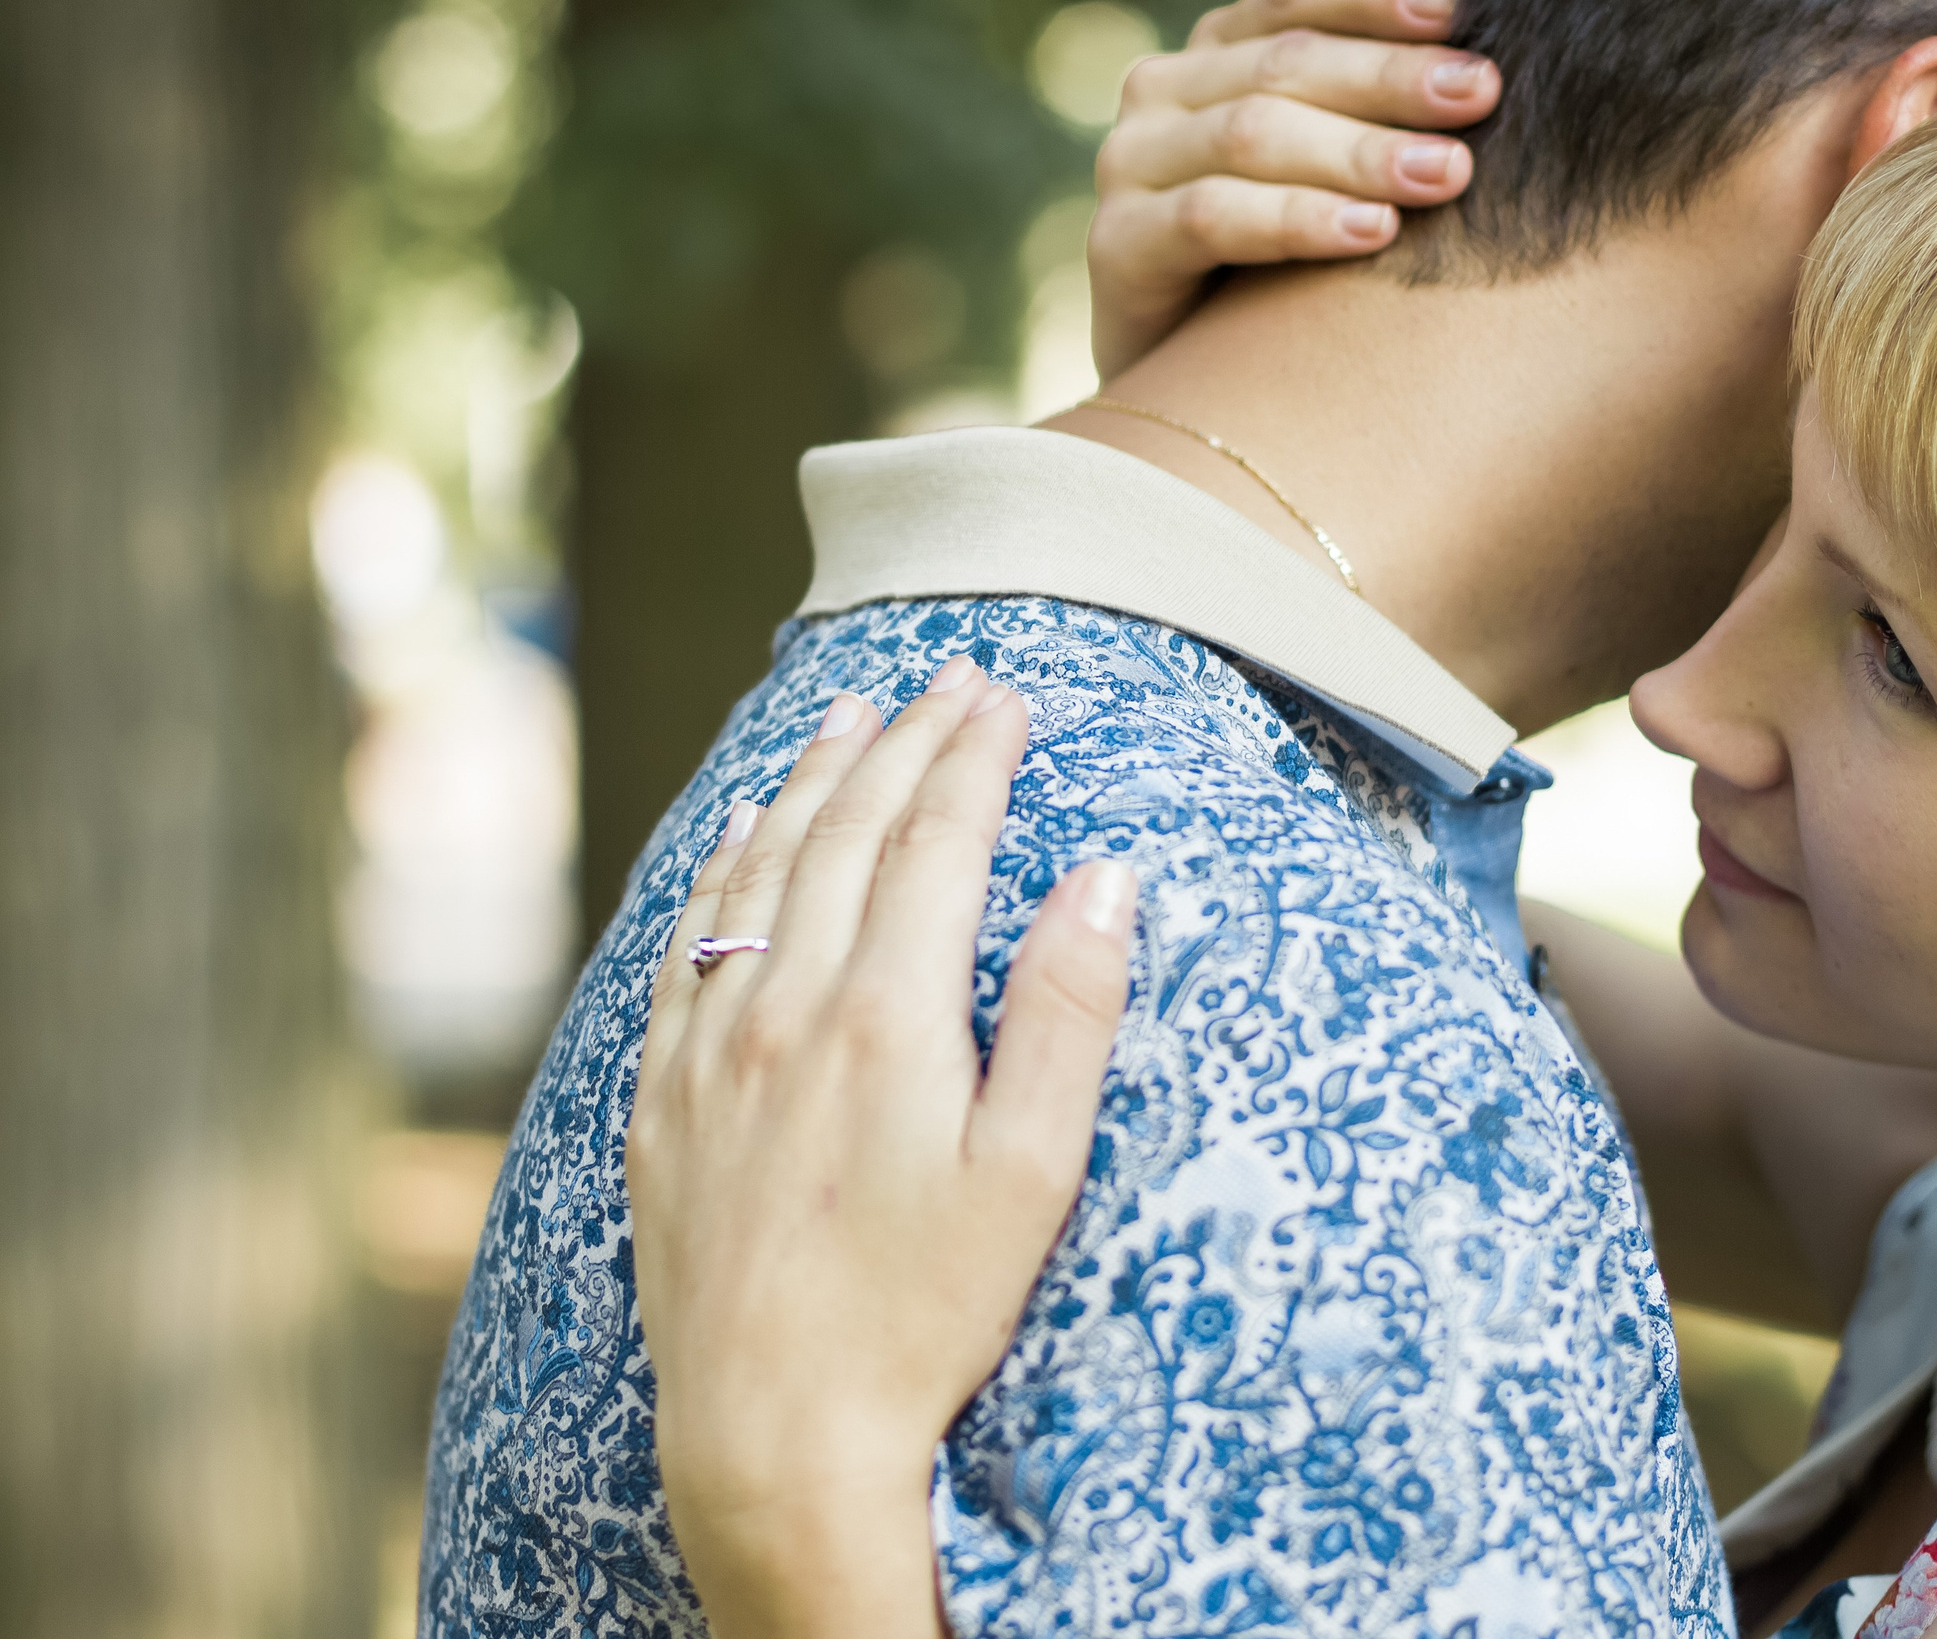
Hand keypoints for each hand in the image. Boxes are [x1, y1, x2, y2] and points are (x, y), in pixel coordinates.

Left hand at [628, 659, 1137, 1638]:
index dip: (976, 757)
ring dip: (808, 781)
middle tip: (945, 678)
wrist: (772, 1429)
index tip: (1007, 696)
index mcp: (887, 1016)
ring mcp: (710, 1049)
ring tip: (845, 715)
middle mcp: (784, 1008)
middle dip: (904, 742)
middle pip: (848, 834)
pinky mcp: (661, 1100)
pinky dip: (717, 866)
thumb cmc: (924, 1312)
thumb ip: (1067, 1016)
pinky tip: (736, 833)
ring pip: (757, 871)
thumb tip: (1104, 877)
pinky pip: (685, 944)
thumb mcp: (1031, 1173)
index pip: (938, 842)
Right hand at [1088, 0, 1504, 377]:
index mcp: (1217, 57)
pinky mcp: (1116, 244)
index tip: (1456, 8)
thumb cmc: (1282, 278)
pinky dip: (1297, 219)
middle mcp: (1162, 95)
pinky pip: (1213, 217)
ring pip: (1253, 134)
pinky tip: (1371, 231)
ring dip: (1358, 151)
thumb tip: (1477, 72)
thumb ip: (1366, 117)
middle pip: (1285, 66)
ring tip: (1445, 173)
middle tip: (1479, 93)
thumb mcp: (1328, 180)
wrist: (1186, 400)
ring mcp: (1130, 166)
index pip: (1295, 0)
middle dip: (1389, 78)